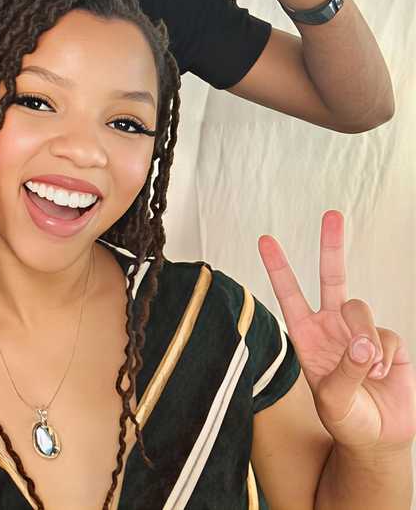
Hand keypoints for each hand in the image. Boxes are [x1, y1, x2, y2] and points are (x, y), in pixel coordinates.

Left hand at [259, 211, 414, 451]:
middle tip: (331, 215)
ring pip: (362, 310)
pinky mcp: (388, 342)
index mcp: (306, 335)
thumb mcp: (333, 401)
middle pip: (332, 278)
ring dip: (364, 339)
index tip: (265, 239)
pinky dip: (385, 356)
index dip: (278, 268)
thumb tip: (363, 345)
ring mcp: (359, 332)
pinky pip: (388, 336)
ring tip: (367, 367)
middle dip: (331, 246)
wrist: (377, 437)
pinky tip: (382, 374)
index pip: (289, 295)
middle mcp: (331, 327)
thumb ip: (344, 371)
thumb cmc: (345, 419)